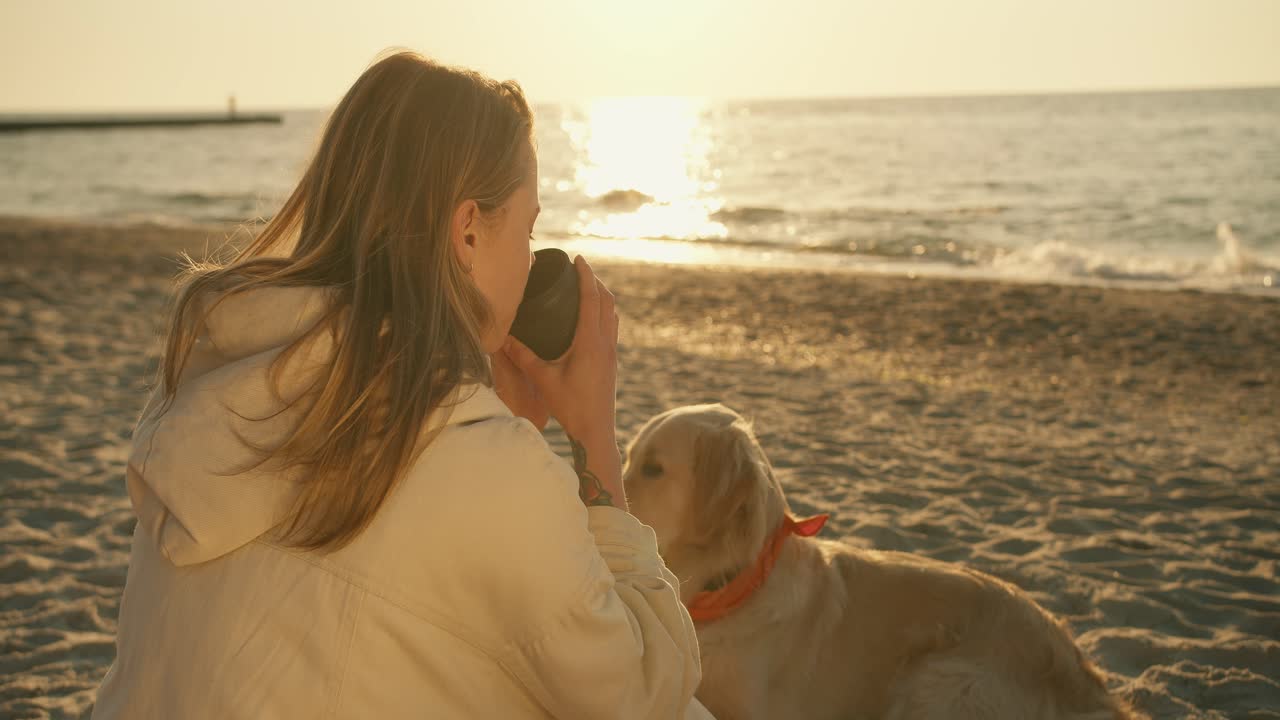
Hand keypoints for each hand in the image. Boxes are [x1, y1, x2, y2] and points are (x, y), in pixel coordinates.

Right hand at [502, 255, 618, 444]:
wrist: (595, 431)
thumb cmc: (571, 407)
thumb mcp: (543, 380)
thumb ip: (523, 357)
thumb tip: (503, 337)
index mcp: (590, 343)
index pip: (591, 299)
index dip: (586, 276)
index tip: (579, 259)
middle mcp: (605, 343)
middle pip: (607, 301)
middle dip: (596, 281)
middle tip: (580, 268)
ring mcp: (612, 352)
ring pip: (613, 314)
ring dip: (603, 296)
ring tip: (587, 286)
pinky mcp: (612, 361)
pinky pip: (612, 327)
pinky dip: (605, 313)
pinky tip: (593, 317)